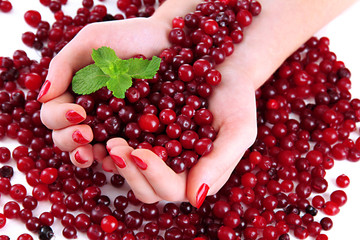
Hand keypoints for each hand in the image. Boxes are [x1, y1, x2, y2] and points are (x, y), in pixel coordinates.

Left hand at [39, 15, 256, 205]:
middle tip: (115, 146)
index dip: (154, 175)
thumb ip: (219, 163)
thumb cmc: (236, 100)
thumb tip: (194, 198)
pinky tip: (102, 130)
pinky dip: (114, 143)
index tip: (140, 152)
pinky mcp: (148, 136)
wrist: (224, 71)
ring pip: (133, 171)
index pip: (171, 188)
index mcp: (196, 175)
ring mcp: (161, 154)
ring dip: (118, 159)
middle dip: (129, 170)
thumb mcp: (238, 129)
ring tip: (108, 138)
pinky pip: (127, 147)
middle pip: (147, 188)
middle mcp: (176, 171)